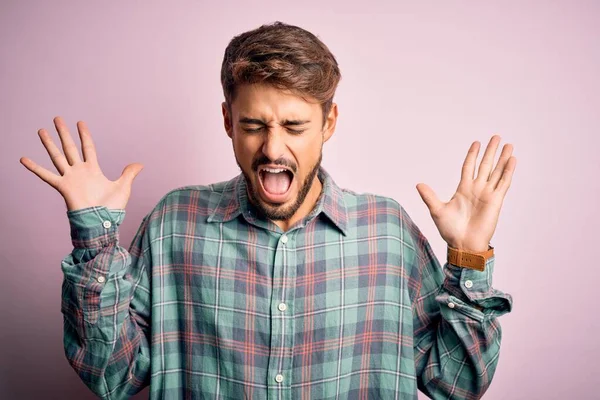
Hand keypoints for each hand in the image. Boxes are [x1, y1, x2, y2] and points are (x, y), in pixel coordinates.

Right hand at [20, 116, 143, 210]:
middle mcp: (80, 171)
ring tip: (41, 130)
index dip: (84, 135)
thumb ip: (129, 174)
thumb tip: (140, 164)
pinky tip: (24, 159)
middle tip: (57, 118)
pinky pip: (46, 176)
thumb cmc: (112, 208)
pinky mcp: (63, 187)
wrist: (102, 222)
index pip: (88, 147)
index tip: (80, 122)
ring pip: (57, 156)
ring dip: (49, 144)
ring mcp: (70, 178)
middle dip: (64, 133)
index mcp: (93, 170)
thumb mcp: (123, 187)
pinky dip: (35, 168)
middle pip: (70, 148)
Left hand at [415, 135, 516, 252]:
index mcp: (463, 189)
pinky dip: (508, 171)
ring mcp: (487, 194)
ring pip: (496, 172)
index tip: (476, 143)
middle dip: (491, 151)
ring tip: (508, 145)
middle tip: (496, 137)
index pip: (469, 167)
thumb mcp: (437, 210)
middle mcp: (477, 189)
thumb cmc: (450, 230)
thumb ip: (429, 196)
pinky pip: (503, 183)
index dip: (472, 155)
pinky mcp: (496, 201)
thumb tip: (418, 184)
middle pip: (485, 165)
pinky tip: (512, 160)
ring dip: (503, 159)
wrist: (463, 244)